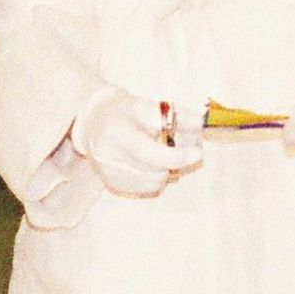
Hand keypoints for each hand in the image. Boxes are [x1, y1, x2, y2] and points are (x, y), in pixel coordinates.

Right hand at [68, 88, 196, 199]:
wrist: (92, 122)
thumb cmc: (123, 112)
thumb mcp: (148, 106)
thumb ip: (176, 115)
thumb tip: (202, 122)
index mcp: (117, 133)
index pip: (150, 153)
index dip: (177, 156)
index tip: (198, 153)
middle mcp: (109, 156)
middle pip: (155, 170)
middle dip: (176, 161)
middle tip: (184, 149)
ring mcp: (109, 173)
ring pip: (154, 182)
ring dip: (166, 170)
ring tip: (162, 153)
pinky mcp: (112, 184)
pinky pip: (146, 188)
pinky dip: (155, 177)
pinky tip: (149, 163)